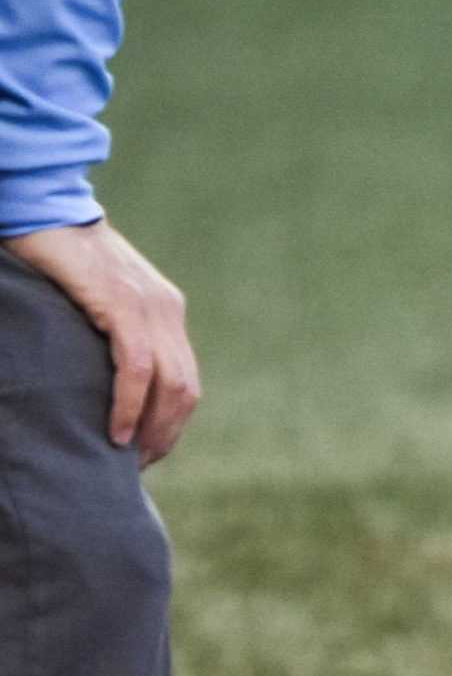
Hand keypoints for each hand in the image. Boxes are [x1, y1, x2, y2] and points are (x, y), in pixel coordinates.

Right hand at [2, 219, 201, 463]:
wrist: (43, 208)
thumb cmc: (57, 260)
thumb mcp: (94, 303)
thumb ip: (108, 335)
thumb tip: (99, 382)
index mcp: (165, 311)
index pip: (185, 380)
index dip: (172, 422)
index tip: (146, 452)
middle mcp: (167, 310)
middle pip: (186, 389)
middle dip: (167, 433)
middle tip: (138, 466)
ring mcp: (149, 306)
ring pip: (170, 383)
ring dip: (153, 427)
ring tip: (128, 456)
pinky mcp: (121, 304)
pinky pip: (137, 366)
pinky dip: (130, 403)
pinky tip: (116, 430)